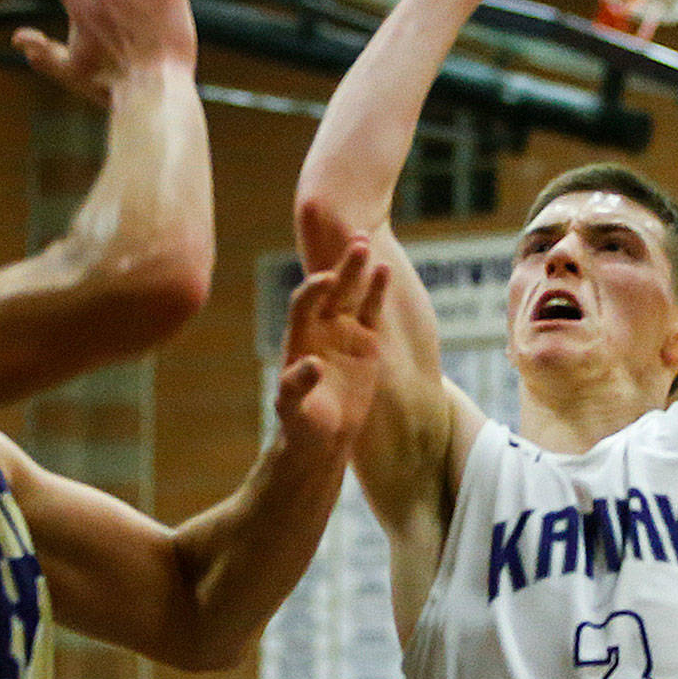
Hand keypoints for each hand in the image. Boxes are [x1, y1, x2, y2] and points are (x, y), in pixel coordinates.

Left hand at [274, 237, 388, 453]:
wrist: (323, 436)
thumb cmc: (300, 424)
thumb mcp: (293, 409)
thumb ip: (297, 386)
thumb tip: (312, 364)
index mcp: (299, 338)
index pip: (304, 304)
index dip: (313, 290)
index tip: (326, 280)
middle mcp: (320, 328)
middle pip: (331, 289)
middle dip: (342, 267)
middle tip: (355, 242)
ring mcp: (343, 332)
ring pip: (352, 294)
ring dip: (359, 270)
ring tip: (368, 245)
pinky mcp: (365, 342)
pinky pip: (372, 312)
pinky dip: (378, 292)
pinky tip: (385, 270)